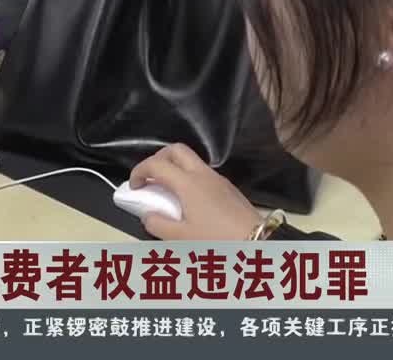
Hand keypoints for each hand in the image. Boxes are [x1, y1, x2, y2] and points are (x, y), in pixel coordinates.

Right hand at [128, 143, 262, 239]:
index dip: (139, 171)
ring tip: (167, 191)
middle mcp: (203, 174)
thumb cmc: (218, 239)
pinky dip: (188, 177)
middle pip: (176, 150)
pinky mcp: (228, 188)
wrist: (258, 242)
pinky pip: (202, 172)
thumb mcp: (182, 238)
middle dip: (158, 158)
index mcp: (188, 184)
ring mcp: (218, 179)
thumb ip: (158, 225)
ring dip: (174, 168)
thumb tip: (148, 216)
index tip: (134, 187)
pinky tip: (188, 201)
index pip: (156, 164)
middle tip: (150, 178)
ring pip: (191, 160)